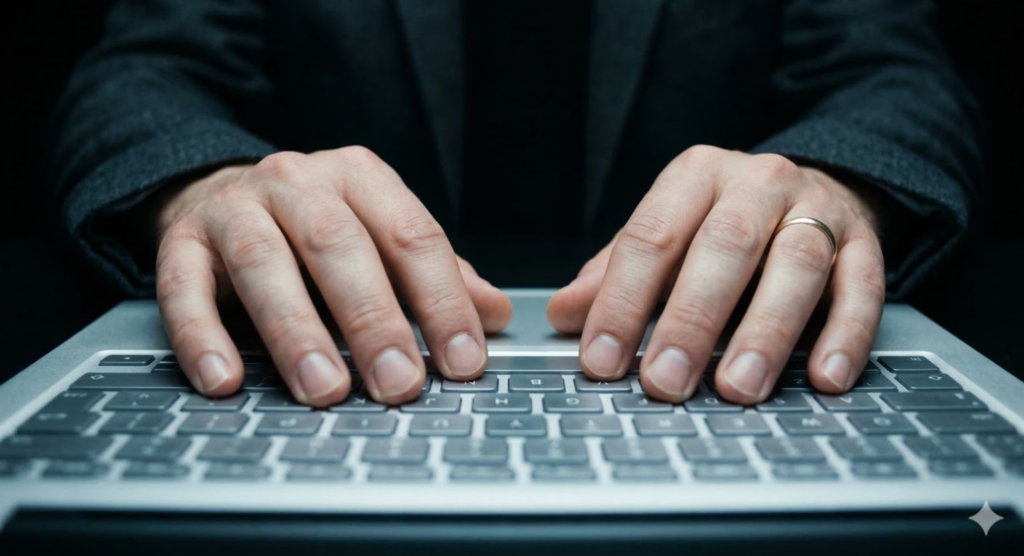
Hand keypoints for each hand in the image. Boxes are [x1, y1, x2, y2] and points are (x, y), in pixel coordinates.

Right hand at [153, 147, 511, 405]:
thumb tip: (495, 316)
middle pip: (340, 247)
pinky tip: (224, 380)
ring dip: (295, 332)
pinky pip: (183, 287)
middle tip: (398, 384)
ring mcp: (235, 207)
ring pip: (264, 264)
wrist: (220, 190)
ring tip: (323, 390)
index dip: (442, 302)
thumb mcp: (380, 236)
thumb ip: (435, 275)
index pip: (412, 236)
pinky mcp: (180, 240)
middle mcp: (298, 182)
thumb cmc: (316, 227)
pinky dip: (202, 336)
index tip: (463, 361)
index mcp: (360, 178)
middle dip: (373, 320)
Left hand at [548, 145, 884, 403]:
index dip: (621, 302)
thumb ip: (616, 274)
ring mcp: (817, 208)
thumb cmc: (723, 223)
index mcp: (695, 176)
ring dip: (766, 331)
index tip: (601, 360)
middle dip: (690, 320)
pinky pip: (864, 286)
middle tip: (665, 382)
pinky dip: (846, 334)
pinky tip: (824, 377)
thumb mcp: (666, 236)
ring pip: (796, 263)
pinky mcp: (865, 242)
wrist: (813, 187)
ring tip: (739, 388)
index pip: (650, 237)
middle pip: (725, 246)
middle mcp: (757, 182)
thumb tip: (564, 315)